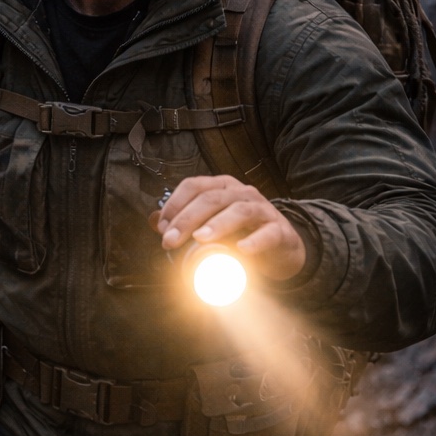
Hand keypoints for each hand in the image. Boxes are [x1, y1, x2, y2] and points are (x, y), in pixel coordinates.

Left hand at [153, 175, 306, 281]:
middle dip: (187, 218)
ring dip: (217, 224)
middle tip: (170, 240)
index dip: (175, 203)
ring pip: (240, 210)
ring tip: (200, 239)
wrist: (281, 248)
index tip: (161, 227)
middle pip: (212, 198)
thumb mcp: (211, 225)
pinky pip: (268, 233)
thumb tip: (153, 221)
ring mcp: (263, 210)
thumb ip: (183, 222)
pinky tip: (241, 250)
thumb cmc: (241, 233)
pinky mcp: (279, 231)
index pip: (195, 186)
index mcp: (222, 188)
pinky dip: (254, 241)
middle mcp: (242, 194)